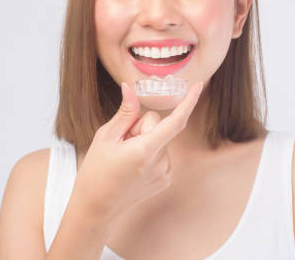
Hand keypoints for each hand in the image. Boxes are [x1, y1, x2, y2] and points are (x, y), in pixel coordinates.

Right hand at [70, 81, 203, 223]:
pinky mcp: (165, 179)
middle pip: (158, 126)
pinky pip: (161, 153)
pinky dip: (149, 153)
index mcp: (146, 151)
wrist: (96, 208)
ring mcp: (165, 173)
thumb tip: (130, 88)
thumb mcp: (105, 137)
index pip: (175, 121)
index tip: (198, 85)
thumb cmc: (96, 172)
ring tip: (124, 158)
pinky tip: (132, 166)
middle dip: (141, 127)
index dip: (189, 101)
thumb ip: (125, 112)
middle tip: (121, 144)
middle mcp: (161, 163)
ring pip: (159, 139)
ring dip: (144, 141)